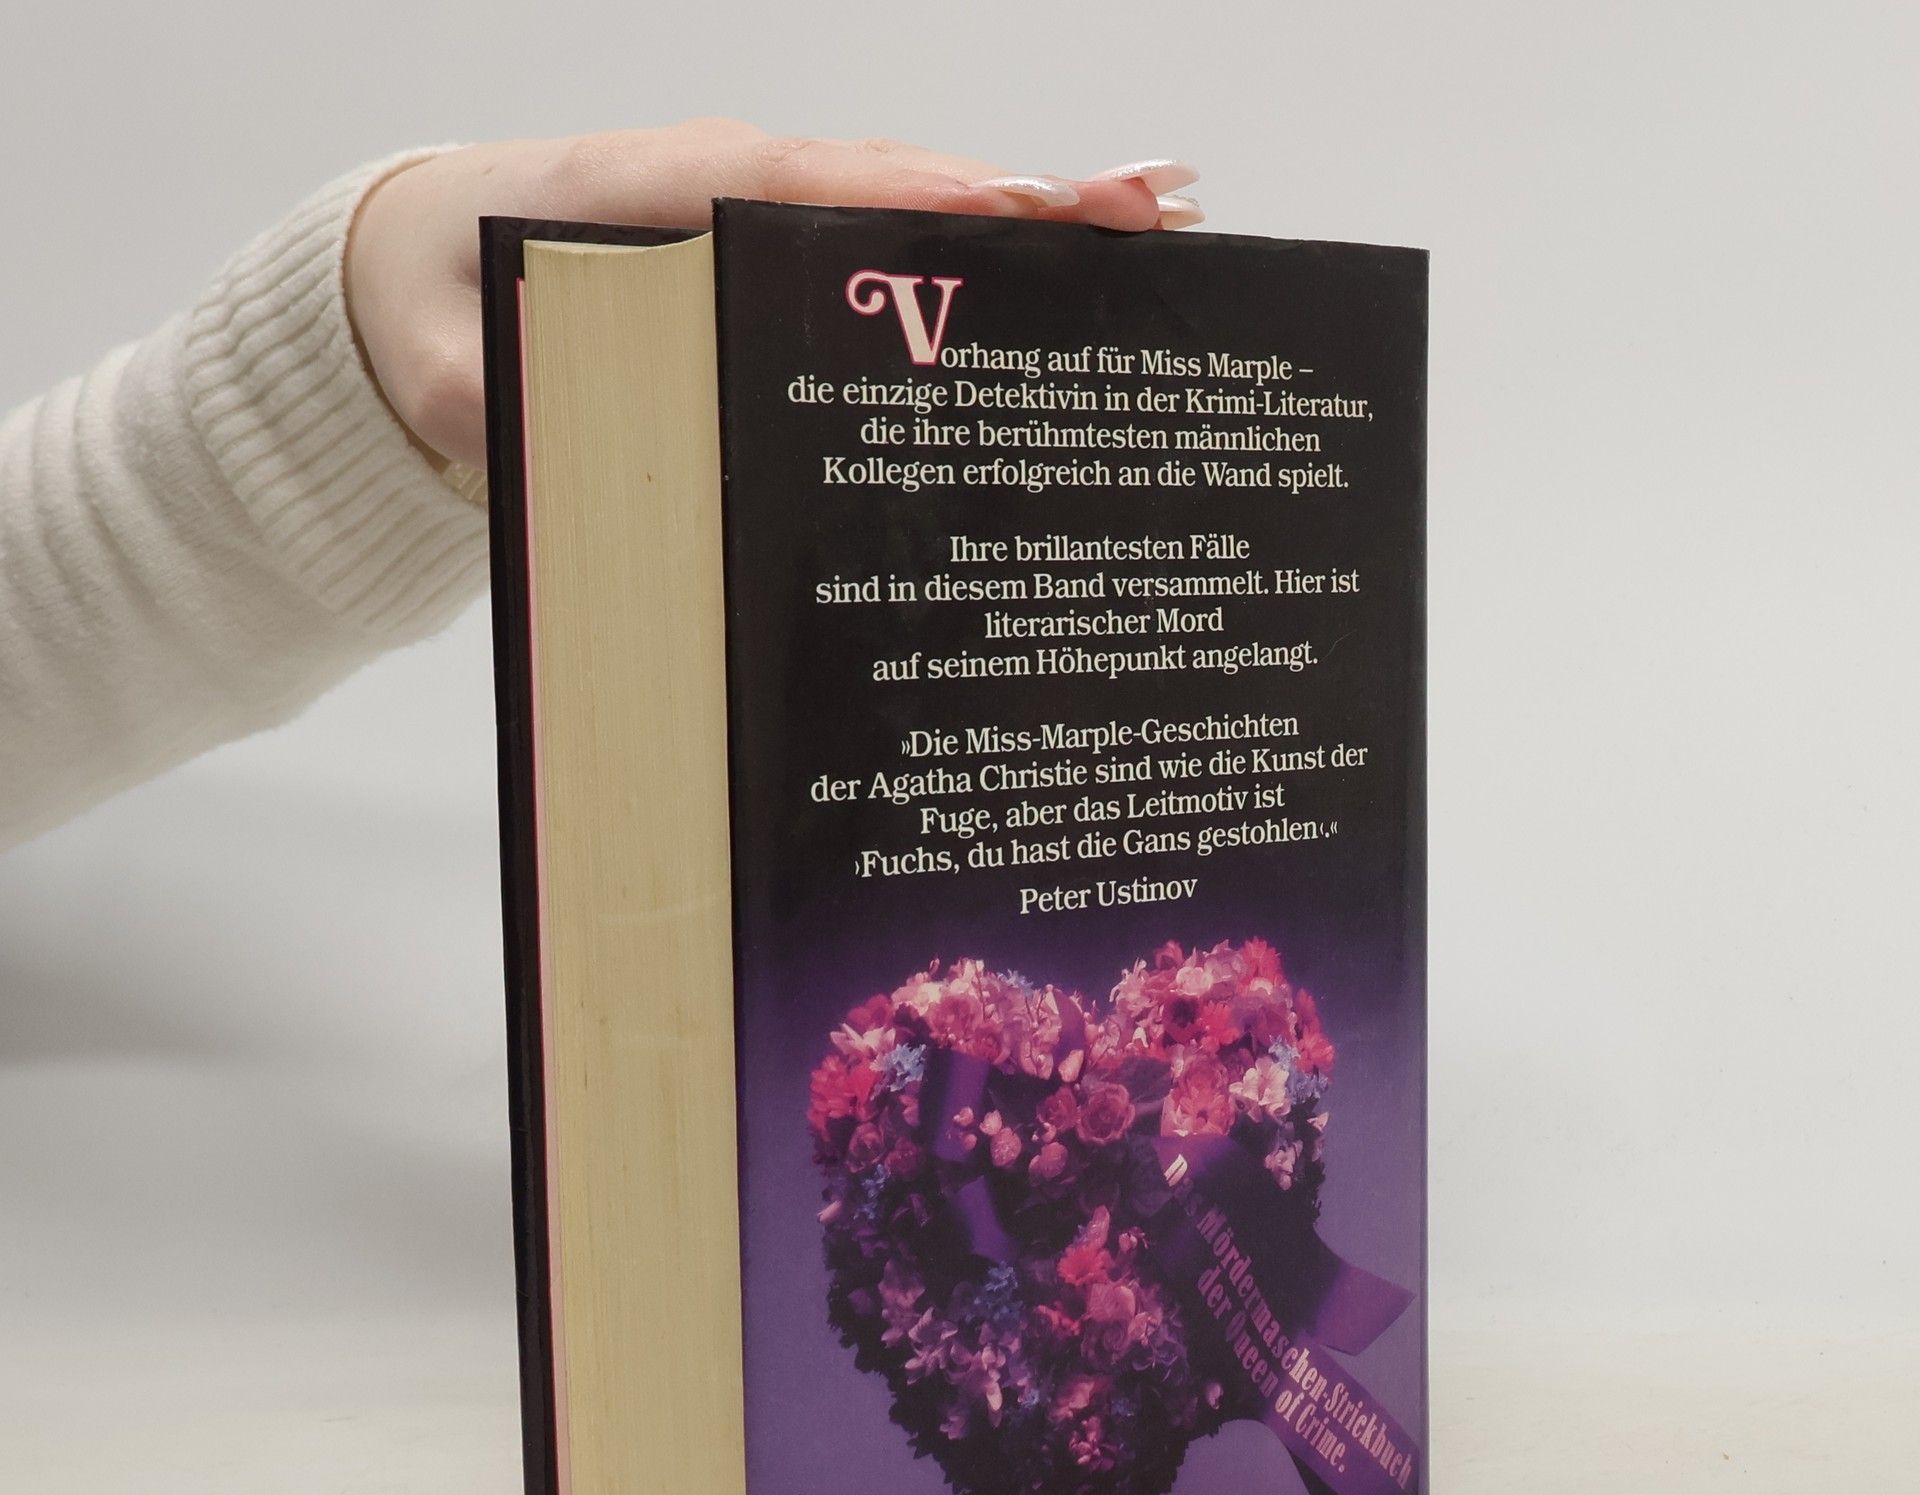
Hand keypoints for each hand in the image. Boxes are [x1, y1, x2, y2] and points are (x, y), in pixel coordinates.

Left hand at [344, 124, 1201, 469]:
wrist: (411, 272)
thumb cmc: (435, 302)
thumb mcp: (440, 364)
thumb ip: (481, 397)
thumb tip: (544, 434)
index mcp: (648, 190)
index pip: (797, 187)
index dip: (909, 204)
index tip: (1015, 218)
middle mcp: (722, 186)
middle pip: (888, 185)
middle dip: (1020, 201)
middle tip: (1152, 211)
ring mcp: (756, 214)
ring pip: (903, 210)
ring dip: (1025, 220)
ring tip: (1153, 228)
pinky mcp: (771, 255)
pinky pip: (882, 245)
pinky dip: (974, 252)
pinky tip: (1062, 272)